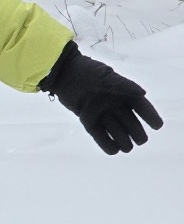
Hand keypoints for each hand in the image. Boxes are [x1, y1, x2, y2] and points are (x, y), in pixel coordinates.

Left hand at [40, 41, 162, 154]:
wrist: (66, 75)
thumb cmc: (89, 72)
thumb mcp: (108, 78)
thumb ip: (125, 85)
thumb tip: (143, 93)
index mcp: (123, 93)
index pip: (141, 107)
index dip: (150, 116)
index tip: (158, 125)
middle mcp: (115, 105)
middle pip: (131, 123)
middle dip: (137, 132)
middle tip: (141, 139)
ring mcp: (102, 114)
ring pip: (117, 131)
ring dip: (123, 140)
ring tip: (126, 146)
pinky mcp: (89, 122)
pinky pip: (100, 136)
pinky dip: (107, 145)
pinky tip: (114, 150)